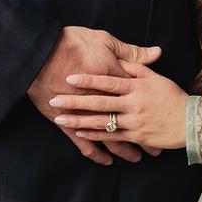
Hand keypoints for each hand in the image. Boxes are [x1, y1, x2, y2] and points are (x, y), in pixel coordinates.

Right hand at [29, 27, 162, 164]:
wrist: (38, 54)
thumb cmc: (70, 42)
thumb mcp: (104, 40)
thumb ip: (131, 51)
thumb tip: (157, 53)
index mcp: (115, 80)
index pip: (139, 97)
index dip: (152, 110)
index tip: (164, 118)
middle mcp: (104, 101)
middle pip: (129, 123)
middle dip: (143, 137)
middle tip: (155, 148)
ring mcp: (86, 113)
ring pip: (111, 137)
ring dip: (124, 150)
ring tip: (136, 158)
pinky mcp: (69, 122)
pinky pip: (86, 143)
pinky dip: (96, 154)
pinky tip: (106, 161)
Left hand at [49, 61, 188, 150]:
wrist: (192, 122)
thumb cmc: (174, 97)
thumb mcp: (157, 78)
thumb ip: (138, 68)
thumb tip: (124, 60)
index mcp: (137, 86)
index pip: (109, 81)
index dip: (89, 79)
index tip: (70, 77)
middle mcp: (134, 103)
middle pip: (100, 101)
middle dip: (75, 101)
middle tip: (56, 98)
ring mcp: (134, 121)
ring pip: (102, 121)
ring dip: (79, 120)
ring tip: (60, 118)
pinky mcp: (137, 136)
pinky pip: (112, 136)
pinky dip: (94, 135)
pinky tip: (79, 133)